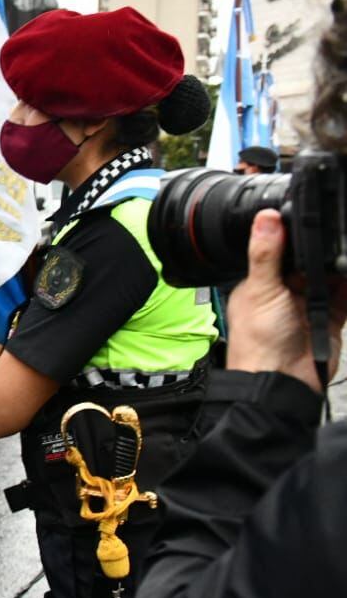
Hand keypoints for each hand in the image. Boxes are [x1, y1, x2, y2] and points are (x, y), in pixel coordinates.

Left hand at [227, 210, 346, 390]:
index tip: (310, 215)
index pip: (280, 250)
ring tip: (343, 252)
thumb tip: (266, 218)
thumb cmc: (258, 343)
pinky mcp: (330, 317)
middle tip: (335, 234)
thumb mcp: (261, 290)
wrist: (281, 382)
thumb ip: (266, 254)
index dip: (294, 235)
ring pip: (331, 275)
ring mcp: (309, 304)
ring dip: (338, 266)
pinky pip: (346, 295)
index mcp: (261, 282)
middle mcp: (285, 291)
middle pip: (309, 261)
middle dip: (322, 250)